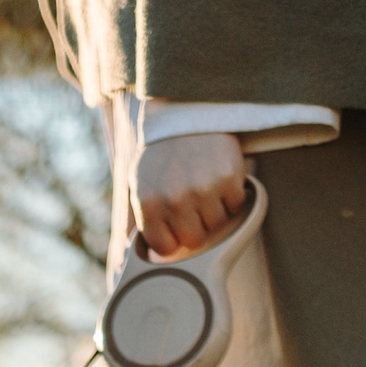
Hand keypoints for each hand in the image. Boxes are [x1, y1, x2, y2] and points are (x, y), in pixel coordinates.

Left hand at [135, 132, 246, 260]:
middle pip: (195, 241)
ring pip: (218, 225)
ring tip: (205, 186)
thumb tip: (129, 253)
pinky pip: (236, 205)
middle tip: (193, 204)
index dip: (173, 238)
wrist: (185, 113)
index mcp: (149, 204)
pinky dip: (231, 195)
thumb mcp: (137, 184)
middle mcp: (175, 200)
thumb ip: (135, 219)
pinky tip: (219, 177)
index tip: (175, 225)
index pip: (166, 248)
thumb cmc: (160, 155)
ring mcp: (203, 190)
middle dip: (196, 226)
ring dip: (215, 210)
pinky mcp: (228, 178)